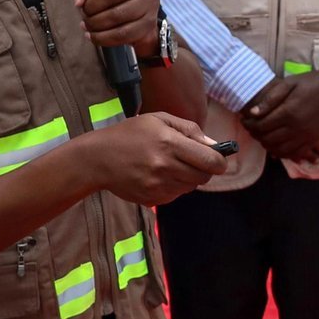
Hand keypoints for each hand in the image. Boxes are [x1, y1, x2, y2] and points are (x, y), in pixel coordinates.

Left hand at [77, 0, 159, 53]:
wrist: (139, 16)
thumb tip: (78, 1)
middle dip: (91, 6)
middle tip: (84, 12)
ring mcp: (149, 3)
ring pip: (116, 16)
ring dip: (95, 23)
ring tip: (87, 24)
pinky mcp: (148, 24)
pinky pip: (121, 34)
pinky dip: (102, 37)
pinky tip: (92, 36)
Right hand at [90, 112, 228, 205]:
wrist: (98, 159)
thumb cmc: (129, 134)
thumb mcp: (159, 119)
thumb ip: (190, 130)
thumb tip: (214, 145)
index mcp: (169, 143)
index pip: (210, 161)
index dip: (220, 162)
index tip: (219, 159)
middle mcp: (165, 167)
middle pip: (203, 177)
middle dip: (204, 169)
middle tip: (193, 160)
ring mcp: (158, 186)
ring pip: (190, 187)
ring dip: (188, 178)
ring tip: (170, 165)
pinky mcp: (152, 199)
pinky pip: (175, 195)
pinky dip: (174, 186)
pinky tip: (158, 175)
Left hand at [243, 73, 318, 162]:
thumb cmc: (312, 82)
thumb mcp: (289, 83)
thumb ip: (270, 99)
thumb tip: (252, 113)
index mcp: (289, 112)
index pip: (261, 126)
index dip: (249, 125)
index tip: (244, 120)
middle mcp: (298, 128)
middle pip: (268, 139)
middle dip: (256, 135)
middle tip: (251, 127)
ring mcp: (307, 136)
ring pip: (280, 149)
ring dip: (267, 145)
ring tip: (262, 136)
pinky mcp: (314, 139)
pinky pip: (295, 153)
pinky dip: (283, 153)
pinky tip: (277, 145)